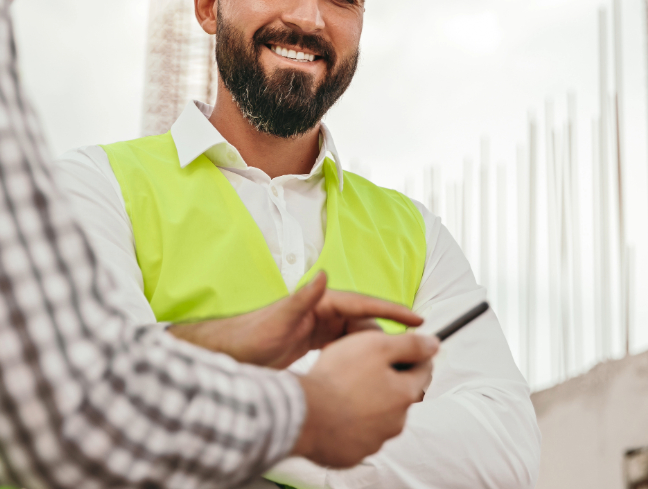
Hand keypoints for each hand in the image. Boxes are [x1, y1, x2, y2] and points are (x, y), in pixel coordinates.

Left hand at [168, 271, 422, 368]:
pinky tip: (371, 372)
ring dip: (377, 350)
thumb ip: (302, 297)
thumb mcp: (278, 319)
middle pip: (366, 323)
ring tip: (398, 366)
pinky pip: (346, 348)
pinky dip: (360, 357)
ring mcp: (319, 327)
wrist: (229, 355)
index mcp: (320, 302)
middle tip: (413, 353)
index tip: (417, 319)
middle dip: (390, 336)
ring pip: (358, 338)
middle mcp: (323, 311)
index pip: (364, 304)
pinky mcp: (314, 343)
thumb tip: (324, 275)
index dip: (393, 311)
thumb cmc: (250, 336)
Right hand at [291, 330, 438, 467]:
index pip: (423, 369)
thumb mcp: (376, 345)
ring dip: (370, 402)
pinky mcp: (353, 453)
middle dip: (389, 379)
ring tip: (345, 388)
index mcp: (405, 394)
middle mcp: (395, 421)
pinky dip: (352, 422)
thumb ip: (410, 344)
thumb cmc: (337, 379)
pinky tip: (337, 410)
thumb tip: (433, 344)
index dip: (414, 353)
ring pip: (380, 415)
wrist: (303, 414)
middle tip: (365, 366)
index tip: (403, 347)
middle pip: (400, 394)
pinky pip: (358, 433)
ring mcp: (374, 440)